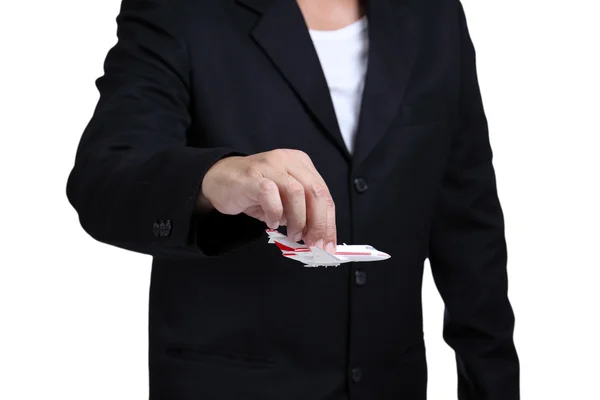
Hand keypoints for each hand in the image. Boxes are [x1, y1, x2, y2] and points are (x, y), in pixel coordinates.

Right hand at [200, 149, 335, 250]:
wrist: (218, 179)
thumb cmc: (254, 191)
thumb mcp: (284, 200)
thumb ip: (302, 213)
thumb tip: (318, 237)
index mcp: (301, 164)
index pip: (324, 194)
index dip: (328, 222)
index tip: (328, 244)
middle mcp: (288, 161)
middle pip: (316, 192)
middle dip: (319, 223)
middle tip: (315, 244)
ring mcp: (270, 166)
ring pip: (296, 192)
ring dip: (298, 219)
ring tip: (293, 235)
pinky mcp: (252, 176)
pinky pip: (270, 194)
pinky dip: (275, 213)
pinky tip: (271, 223)